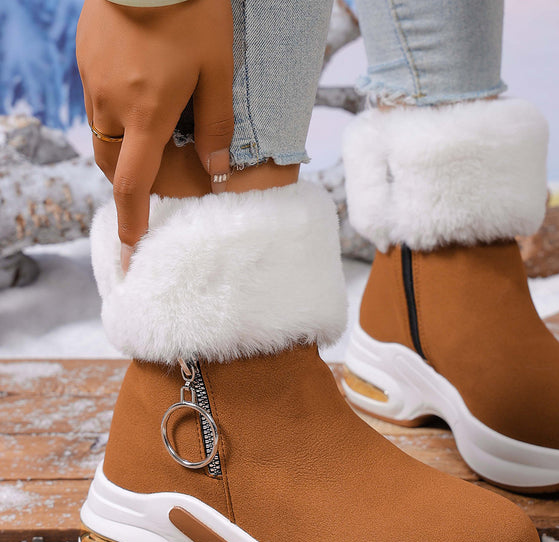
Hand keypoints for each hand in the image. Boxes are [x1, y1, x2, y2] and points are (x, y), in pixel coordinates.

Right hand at [76, 0, 233, 271]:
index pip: (132, 183)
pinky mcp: (88, 55)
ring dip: (123, 147)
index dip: (131, 221)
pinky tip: (141, 96)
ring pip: (101, 132)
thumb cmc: (191, 10)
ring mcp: (94, 77)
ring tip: (153, 138)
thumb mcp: (217, 69)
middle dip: (128, 180)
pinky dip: (116, 115)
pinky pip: (97, 100)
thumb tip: (216, 171)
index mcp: (147, 112)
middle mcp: (112, 101)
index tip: (131, 248)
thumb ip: (217, 125)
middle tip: (155, 181)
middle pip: (110, 161)